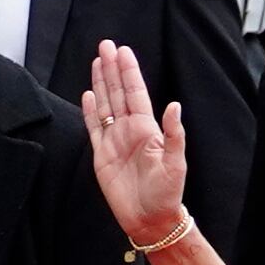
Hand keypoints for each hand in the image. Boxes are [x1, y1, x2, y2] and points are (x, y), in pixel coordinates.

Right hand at [83, 42, 190, 243]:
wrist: (150, 219)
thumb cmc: (167, 194)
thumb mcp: (176, 164)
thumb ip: (174, 135)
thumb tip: (175, 105)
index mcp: (147, 129)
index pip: (136, 93)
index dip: (128, 72)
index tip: (123, 51)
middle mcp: (130, 131)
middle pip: (118, 93)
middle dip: (112, 69)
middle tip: (106, 45)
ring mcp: (114, 141)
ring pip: (105, 105)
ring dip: (100, 83)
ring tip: (97, 61)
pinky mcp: (101, 155)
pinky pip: (94, 127)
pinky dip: (90, 110)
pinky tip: (88, 94)